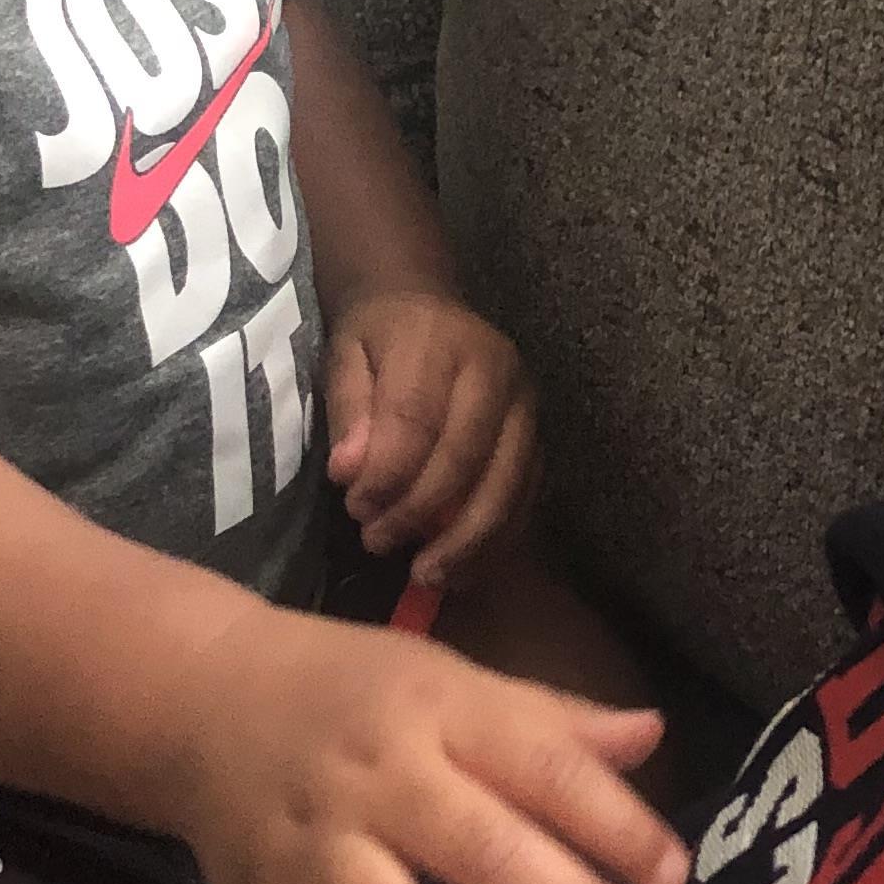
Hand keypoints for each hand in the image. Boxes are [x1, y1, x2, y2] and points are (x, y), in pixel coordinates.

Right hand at [176, 606, 679, 883]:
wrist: (198, 696)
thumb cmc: (352, 691)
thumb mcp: (449, 678)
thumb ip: (549, 721)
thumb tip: (654, 737)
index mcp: (436, 712)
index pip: (541, 768)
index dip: (614, 823)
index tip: (669, 878)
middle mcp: (373, 782)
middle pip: (475, 848)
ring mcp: (309, 851)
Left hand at [323, 291, 539, 589]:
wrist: (429, 308)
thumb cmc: (379, 339)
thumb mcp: (344, 357)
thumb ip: (348, 411)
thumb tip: (349, 472)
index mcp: (439, 340)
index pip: (416, 418)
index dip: (387, 474)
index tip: (356, 509)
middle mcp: (496, 369)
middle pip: (467, 455)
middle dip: (421, 511)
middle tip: (377, 542)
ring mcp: (526, 404)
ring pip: (507, 483)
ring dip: (466, 539)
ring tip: (427, 575)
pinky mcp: (539, 436)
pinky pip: (527, 496)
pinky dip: (496, 539)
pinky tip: (463, 569)